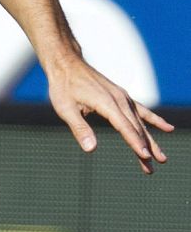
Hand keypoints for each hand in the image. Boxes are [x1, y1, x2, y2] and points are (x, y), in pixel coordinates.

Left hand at [47, 55, 172, 174]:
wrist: (67, 64)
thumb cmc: (63, 87)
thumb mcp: (65, 109)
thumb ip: (80, 128)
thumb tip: (91, 149)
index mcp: (107, 103)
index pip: (125, 127)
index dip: (135, 143)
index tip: (145, 157)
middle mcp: (120, 100)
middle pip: (136, 128)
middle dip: (145, 148)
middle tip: (154, 167)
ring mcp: (123, 97)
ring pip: (140, 122)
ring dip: (150, 140)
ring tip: (161, 158)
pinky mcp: (122, 97)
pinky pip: (141, 110)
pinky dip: (154, 120)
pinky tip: (167, 128)